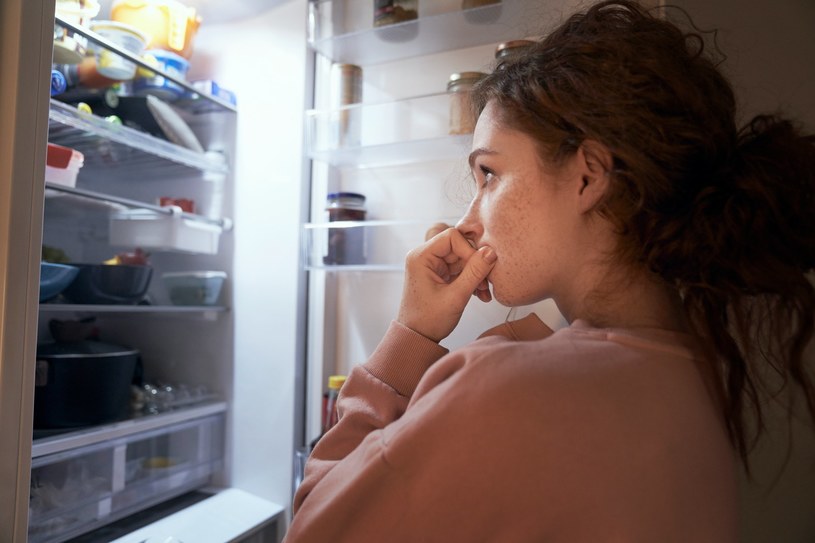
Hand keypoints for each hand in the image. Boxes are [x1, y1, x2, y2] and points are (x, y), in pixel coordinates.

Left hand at [397, 227, 496, 341]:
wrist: (418, 338)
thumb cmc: (428, 320)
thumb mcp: (456, 296)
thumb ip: (475, 272)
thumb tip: (491, 252)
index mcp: (420, 257)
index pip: (451, 236)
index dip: (469, 250)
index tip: (480, 268)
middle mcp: (424, 256)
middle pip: (458, 245)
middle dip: (475, 262)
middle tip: (485, 281)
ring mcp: (432, 265)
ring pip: (461, 257)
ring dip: (475, 272)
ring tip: (484, 291)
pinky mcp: (439, 274)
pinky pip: (460, 268)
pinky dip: (471, 278)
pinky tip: (480, 294)